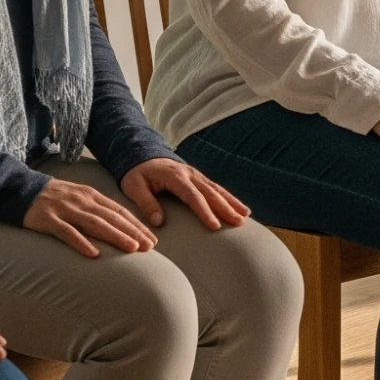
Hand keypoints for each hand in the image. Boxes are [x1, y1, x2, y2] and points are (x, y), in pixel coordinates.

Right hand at [23, 176, 157, 257]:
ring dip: (115, 236)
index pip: (119, 211)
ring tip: (131, 249)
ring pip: (95, 224)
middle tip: (149, 247)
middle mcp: (81, 201)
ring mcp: (65, 210)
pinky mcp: (49, 220)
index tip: (152, 239)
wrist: (21, 189)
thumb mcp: (79, 197)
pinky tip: (93, 254)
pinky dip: (81, 243)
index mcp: (91, 195)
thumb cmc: (54, 197)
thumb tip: (120, 225)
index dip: (137, 225)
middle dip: (133, 232)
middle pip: (111, 218)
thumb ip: (97, 209)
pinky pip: (67, 233)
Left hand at [119, 156, 249, 231]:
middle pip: (211, 193)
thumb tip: (158, 222)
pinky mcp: (198, 178)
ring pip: (217, 189)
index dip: (205, 211)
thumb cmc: (137, 173)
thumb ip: (146, 203)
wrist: (140, 153)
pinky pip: (217, 188)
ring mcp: (196, 175)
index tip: (215, 226)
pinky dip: (229, 198)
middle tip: (239, 223)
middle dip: (226, 208)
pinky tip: (240, 208)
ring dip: (232, 203)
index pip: (193, 196)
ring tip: (245, 216)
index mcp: (174, 177)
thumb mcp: (134, 187)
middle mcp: (189, 174)